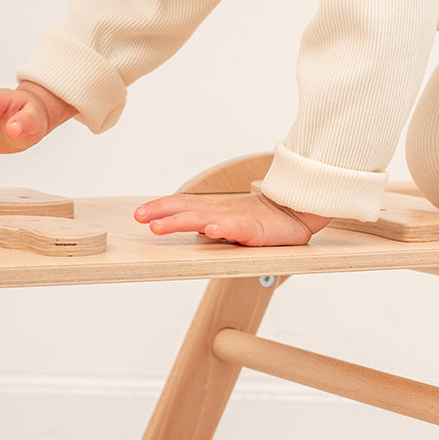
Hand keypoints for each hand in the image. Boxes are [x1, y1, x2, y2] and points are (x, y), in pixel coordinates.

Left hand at [135, 192, 330, 246]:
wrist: (298, 210)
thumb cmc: (265, 220)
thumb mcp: (233, 224)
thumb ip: (214, 227)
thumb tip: (196, 235)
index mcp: (216, 211)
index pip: (184, 204)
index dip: (162, 207)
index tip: (140, 214)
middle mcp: (222, 212)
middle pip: (188, 209)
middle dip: (162, 212)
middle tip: (140, 217)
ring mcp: (238, 220)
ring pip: (205, 218)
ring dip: (180, 221)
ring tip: (159, 225)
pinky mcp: (256, 230)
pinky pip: (238, 230)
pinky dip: (224, 229)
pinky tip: (211, 231)